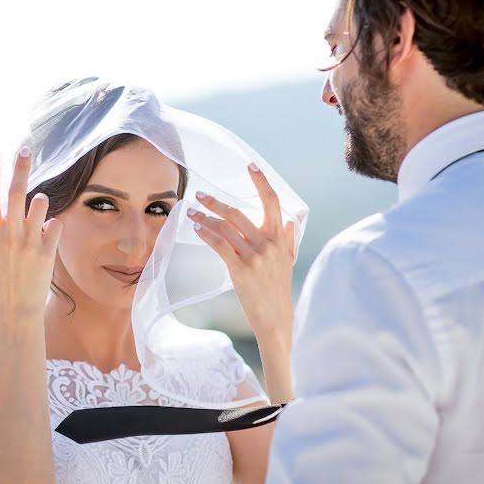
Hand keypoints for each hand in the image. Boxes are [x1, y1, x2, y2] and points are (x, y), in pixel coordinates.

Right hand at [0, 147, 62, 322]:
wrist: (15, 309)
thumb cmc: (2, 280)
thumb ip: (1, 229)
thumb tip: (11, 208)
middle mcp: (8, 234)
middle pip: (16, 192)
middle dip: (20, 167)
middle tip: (25, 149)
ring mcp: (27, 241)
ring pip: (40, 203)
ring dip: (41, 201)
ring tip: (38, 209)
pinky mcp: (46, 251)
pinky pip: (55, 225)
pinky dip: (53, 228)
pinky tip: (47, 239)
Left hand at [186, 163, 298, 345]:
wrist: (275, 317)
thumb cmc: (278, 289)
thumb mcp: (288, 261)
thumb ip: (288, 238)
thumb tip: (291, 219)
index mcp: (280, 237)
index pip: (272, 202)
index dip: (261, 182)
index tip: (250, 166)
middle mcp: (268, 243)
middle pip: (238, 213)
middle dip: (215, 202)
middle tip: (200, 194)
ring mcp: (255, 256)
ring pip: (225, 228)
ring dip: (205, 218)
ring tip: (192, 213)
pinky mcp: (241, 270)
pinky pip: (220, 246)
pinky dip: (207, 235)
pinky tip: (197, 230)